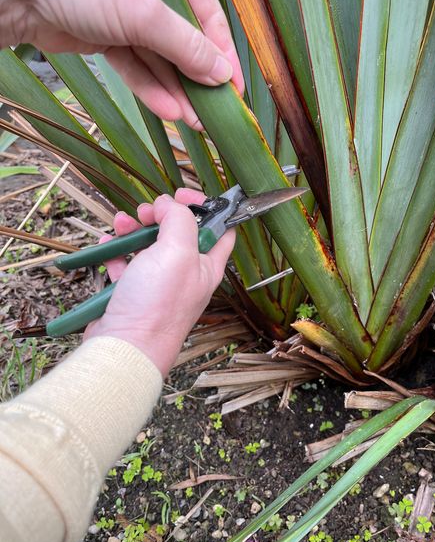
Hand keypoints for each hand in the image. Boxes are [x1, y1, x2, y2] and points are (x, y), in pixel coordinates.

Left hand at [0, 0, 243, 128]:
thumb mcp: (145, 11)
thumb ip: (187, 45)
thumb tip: (221, 73)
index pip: (206, 12)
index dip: (222, 51)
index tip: (234, 85)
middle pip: (183, 39)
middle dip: (198, 78)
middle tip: (216, 112)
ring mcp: (125, 12)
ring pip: (160, 57)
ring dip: (177, 90)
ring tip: (197, 122)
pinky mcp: (105, 35)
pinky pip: (135, 65)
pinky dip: (150, 87)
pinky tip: (169, 111)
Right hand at [84, 189, 234, 375]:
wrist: (125, 347)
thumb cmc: (157, 305)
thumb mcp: (178, 252)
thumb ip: (179, 220)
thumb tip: (168, 204)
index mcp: (207, 265)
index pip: (220, 229)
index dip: (207, 207)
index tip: (183, 194)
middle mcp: (186, 275)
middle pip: (179, 233)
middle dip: (161, 215)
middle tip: (147, 211)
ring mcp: (159, 285)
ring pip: (149, 246)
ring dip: (134, 229)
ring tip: (123, 224)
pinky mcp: (134, 294)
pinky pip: (126, 264)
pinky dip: (117, 251)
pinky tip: (108, 246)